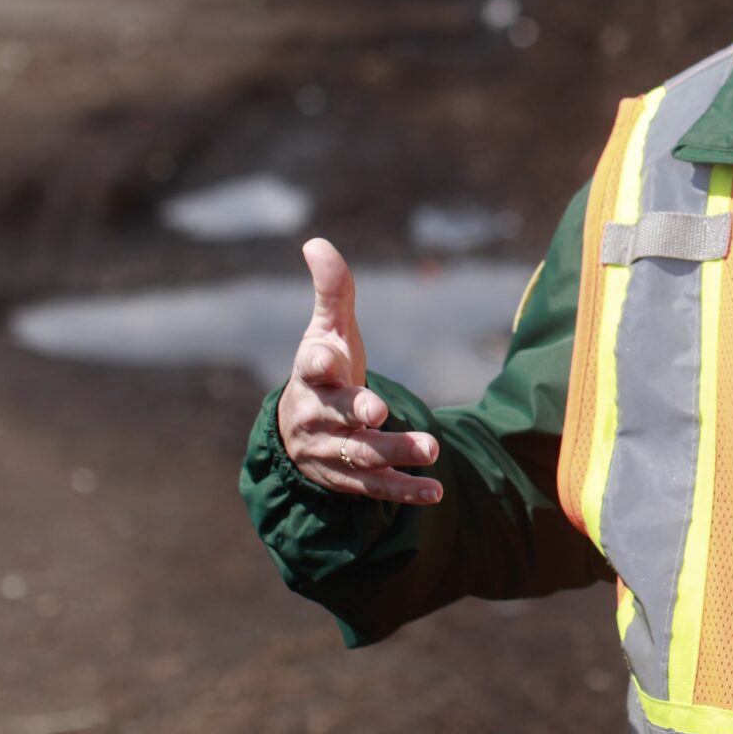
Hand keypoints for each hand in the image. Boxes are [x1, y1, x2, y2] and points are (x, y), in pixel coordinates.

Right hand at [276, 238, 441, 503]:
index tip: (331, 359)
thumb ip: (332, 290)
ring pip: (360, 455)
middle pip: (337, 416)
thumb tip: (316, 242)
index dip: (318, 362)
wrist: (299, 429)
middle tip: (381, 411)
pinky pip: (374, 488)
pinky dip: (403, 491)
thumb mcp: (327, 329)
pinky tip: (433, 490)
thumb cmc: (323, 369)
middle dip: (358, 414)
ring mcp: (330, 450)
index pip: (310, 366)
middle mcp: (316, 415)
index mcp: (311, 374)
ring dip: (394, 454)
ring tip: (431, 451)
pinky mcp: (348, 478)